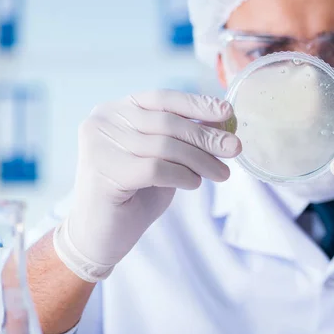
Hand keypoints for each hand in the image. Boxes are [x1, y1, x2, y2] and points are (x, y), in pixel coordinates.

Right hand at [54, 90, 239, 281]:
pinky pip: (156, 169)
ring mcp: (99, 145)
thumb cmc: (135, 193)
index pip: (162, 98)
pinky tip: (193, 183)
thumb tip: (223, 120)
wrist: (100, 236)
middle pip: (167, 122)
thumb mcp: (162, 157)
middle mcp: (102, 121)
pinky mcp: (104, 172)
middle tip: (235, 148)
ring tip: (220, 173)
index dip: (197, 104)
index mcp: (115, 110)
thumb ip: (182, 137)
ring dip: (201, 160)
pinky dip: (182, 176)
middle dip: (206, 136)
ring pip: (165, 146)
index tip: (228, 112)